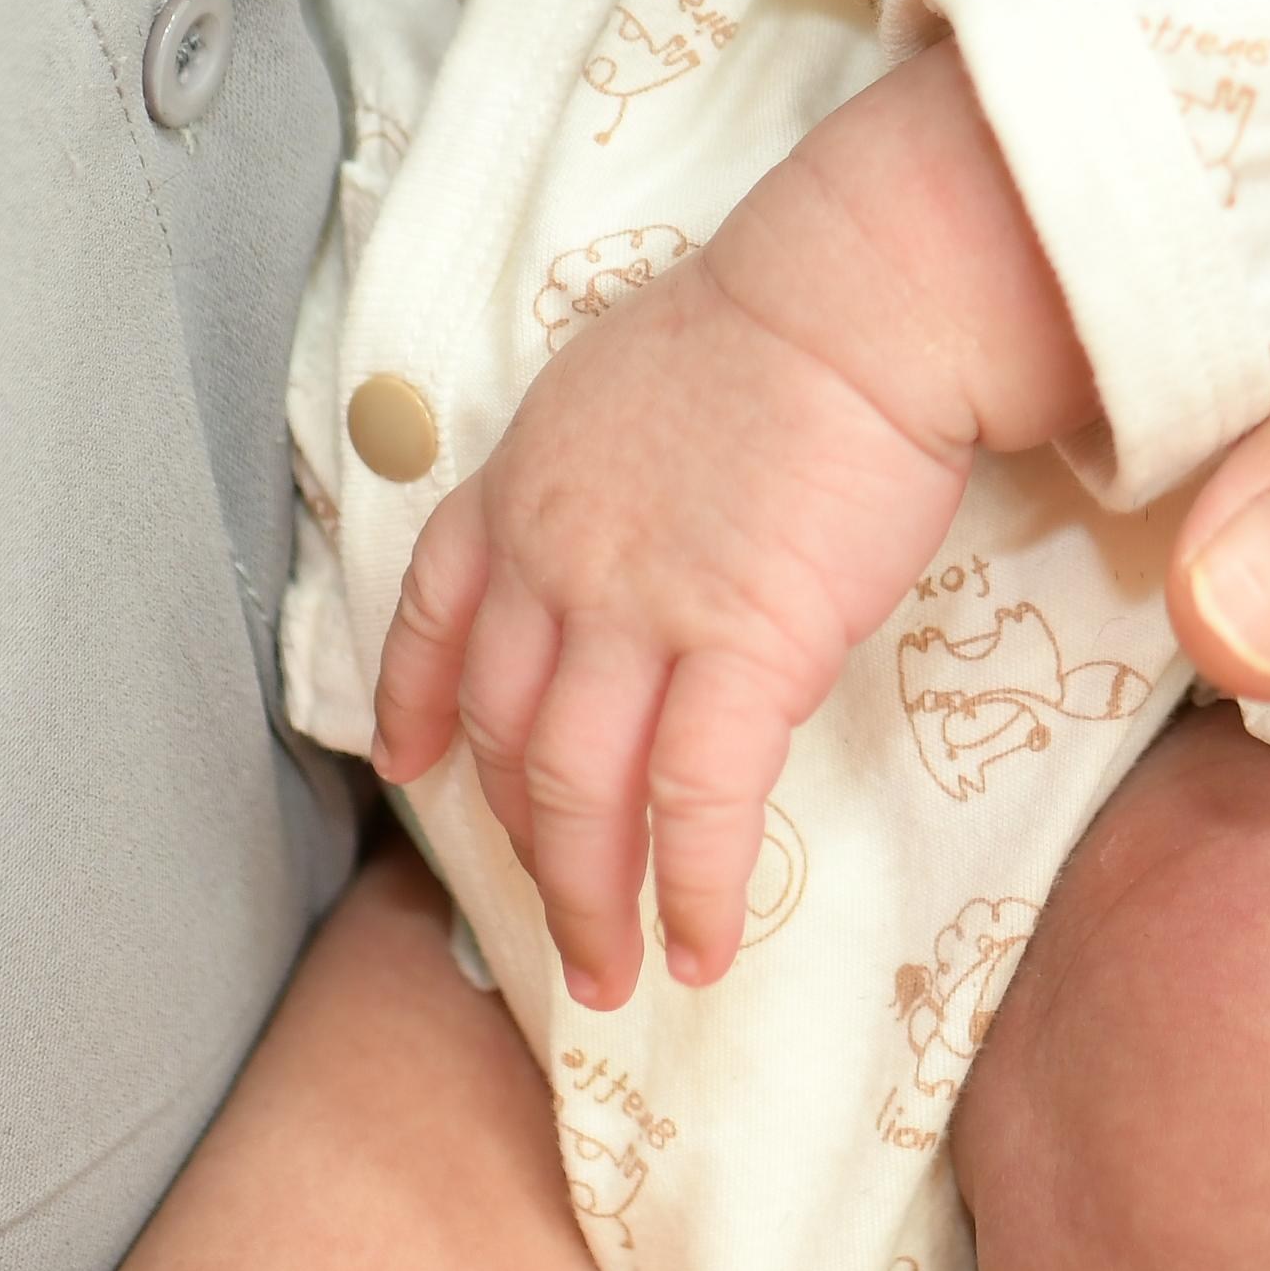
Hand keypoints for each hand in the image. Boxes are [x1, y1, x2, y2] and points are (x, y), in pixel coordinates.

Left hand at [369, 52, 1090, 1003]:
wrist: (858, 296)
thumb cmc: (785, 319)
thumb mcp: (634, 377)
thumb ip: (608, 471)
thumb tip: (639, 529)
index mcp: (523, 484)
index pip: (434, 612)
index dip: (415, 699)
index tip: (412, 761)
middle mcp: (553, 559)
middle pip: (503, 734)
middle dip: (520, 844)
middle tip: (554, 916)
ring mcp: (635, 610)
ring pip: (577, 794)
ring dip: (590, 900)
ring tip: (614, 974)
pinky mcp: (740, 648)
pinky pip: (696, 803)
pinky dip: (690, 889)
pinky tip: (702, 947)